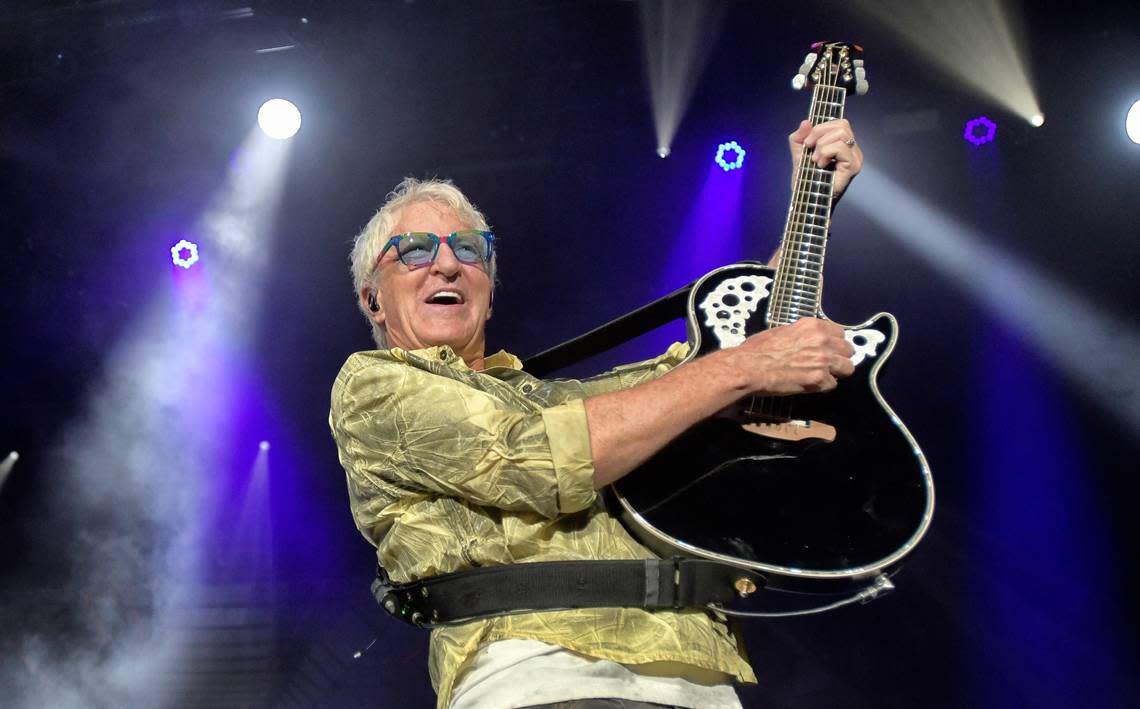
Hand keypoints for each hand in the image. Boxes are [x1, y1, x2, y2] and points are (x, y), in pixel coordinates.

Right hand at [729, 317, 854, 394]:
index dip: (834, 343)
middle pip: (848, 350)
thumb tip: (805, 341)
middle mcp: (822, 340)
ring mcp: (823, 360)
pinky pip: (832, 385)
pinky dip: (822, 387)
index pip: (840, 332)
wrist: (750, 367)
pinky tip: (810, 385)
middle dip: (839, 357)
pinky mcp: (819, 379)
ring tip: (823, 376)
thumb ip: (801, 335)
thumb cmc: (758, 349)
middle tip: (828, 364)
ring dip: (837, 373)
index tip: (829, 349)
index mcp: (812, 326)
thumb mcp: (781, 331)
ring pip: (847, 368)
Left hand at [788, 119, 862, 198]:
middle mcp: (853, 149)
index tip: (807, 143)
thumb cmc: (806, 180)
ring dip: (822, 145)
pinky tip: (820, 165)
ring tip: (816, 160)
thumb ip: (800, 137)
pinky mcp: (853, 166)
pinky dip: (826, 153)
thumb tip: (806, 122)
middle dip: (819, 133)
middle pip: (842, 124)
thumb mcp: (798, 154)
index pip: (839, 123)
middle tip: (809, 149)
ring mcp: (855, 157)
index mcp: (843, 145)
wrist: (806, 200)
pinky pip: (840, 146)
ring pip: (841, 133)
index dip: (820, 127)